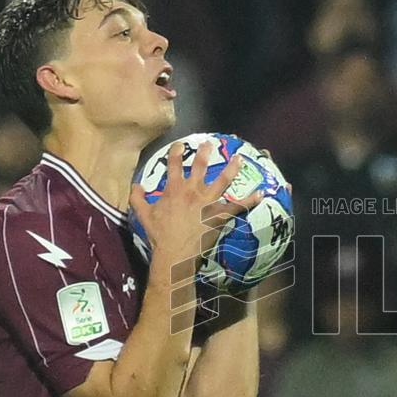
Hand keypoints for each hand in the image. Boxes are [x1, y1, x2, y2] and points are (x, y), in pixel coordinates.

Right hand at [129, 141, 262, 266]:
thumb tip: (135, 185)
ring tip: (239, 158)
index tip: (180, 145)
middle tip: (209, 144)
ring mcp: (208, 202)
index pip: (174, 165)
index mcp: (174, 189)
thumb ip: (137, 197)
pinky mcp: (219, 215)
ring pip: (223, 180)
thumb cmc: (159, 234)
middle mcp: (193, 191)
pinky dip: (250, 200)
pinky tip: (261, 194)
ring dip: (232, 168)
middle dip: (205, 153)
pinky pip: (238, 206)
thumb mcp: (142, 214)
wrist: (174, 252)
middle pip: (200, 167)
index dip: (176, 153)